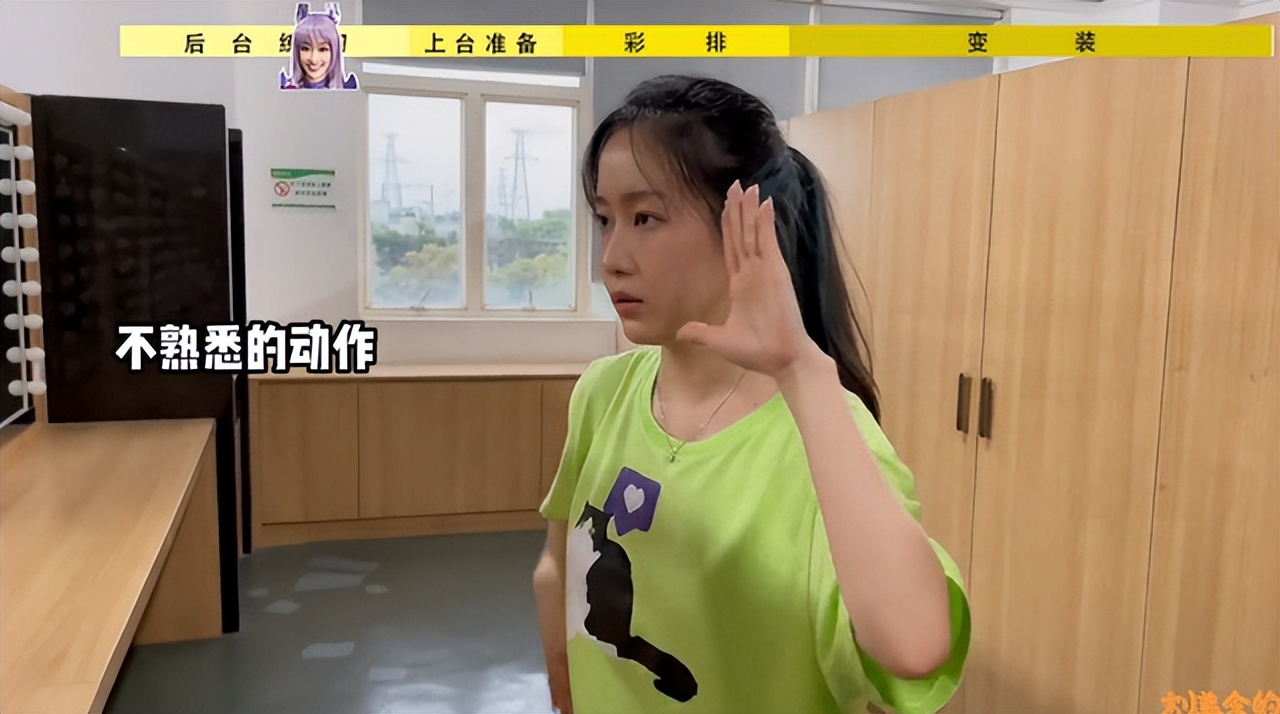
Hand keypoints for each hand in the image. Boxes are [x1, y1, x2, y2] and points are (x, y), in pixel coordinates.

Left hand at [676, 181, 823, 377]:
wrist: (783, 360)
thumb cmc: (758, 352)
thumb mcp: (721, 341)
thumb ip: (701, 332)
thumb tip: (680, 332)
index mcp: (741, 286)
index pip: (732, 248)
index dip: (728, 227)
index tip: (726, 206)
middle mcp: (753, 274)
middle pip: (742, 234)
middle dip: (738, 210)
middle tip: (736, 185)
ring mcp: (766, 271)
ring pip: (754, 233)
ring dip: (751, 210)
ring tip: (749, 186)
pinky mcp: (777, 273)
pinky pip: (769, 243)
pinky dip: (766, 223)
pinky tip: (765, 204)